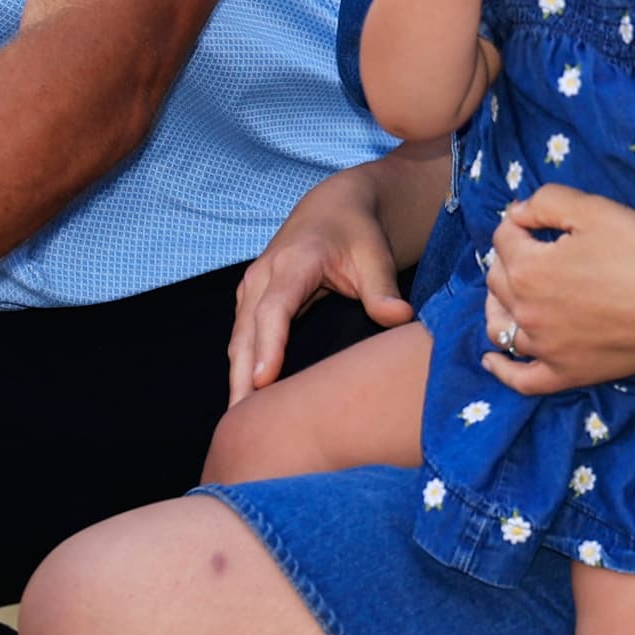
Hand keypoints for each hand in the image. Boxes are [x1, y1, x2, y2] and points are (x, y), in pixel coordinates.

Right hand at [228, 171, 416, 404]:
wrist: (334, 209)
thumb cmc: (357, 234)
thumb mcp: (375, 255)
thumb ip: (383, 288)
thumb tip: (398, 317)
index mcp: (293, 263)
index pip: (274, 309)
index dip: (268, 346)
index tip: (263, 381)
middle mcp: (263, 277)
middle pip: (246, 333)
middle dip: (241, 378)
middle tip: (241, 425)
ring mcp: (252, 289)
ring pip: (238, 341)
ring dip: (236, 379)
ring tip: (238, 424)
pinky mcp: (251, 302)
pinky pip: (242, 340)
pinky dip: (241, 369)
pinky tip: (246, 403)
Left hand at [479, 185, 634, 393]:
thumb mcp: (593, 209)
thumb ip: (545, 202)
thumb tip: (516, 213)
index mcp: (528, 270)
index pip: (503, 239)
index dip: (519, 224)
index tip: (538, 222)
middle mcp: (527, 312)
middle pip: (497, 281)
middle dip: (508, 259)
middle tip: (533, 250)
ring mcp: (545, 349)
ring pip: (500, 328)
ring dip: (497, 306)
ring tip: (508, 294)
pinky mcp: (566, 374)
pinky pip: (521, 380)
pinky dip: (501, 370)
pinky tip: (492, 360)